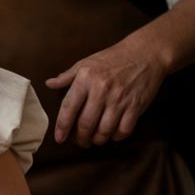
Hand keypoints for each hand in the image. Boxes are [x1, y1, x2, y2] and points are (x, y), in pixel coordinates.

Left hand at [45, 40, 165, 146]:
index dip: (62, 126)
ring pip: (104, 131)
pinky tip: (112, 133)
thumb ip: (67, 76)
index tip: (59, 138)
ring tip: (94, 139)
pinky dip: (116, 137)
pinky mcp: (135, 106)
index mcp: (86, 79)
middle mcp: (101, 90)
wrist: (144, 53)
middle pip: (86, 124)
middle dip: (80, 138)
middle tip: (79, 141)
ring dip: (97, 140)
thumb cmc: (113, 58)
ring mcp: (119, 99)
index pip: (69, 108)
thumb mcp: (86, 63)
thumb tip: (49, 84)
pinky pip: (124, 130)